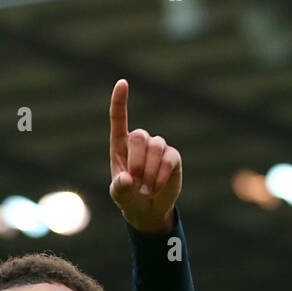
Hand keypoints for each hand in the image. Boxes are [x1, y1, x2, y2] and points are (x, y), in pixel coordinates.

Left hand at [108, 78, 181, 233]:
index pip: (119, 117)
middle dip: (137, 160)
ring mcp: (157, 147)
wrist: (147, 208)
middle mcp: (139, 141)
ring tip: (146, 189)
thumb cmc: (127, 196)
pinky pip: (169, 159)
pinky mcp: (173, 157)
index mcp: (120, 144)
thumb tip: (128, 178)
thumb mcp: (118, 195)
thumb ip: (119, 187)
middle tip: (135, 180)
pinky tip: (156, 187)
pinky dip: (161, 175)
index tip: (122, 83)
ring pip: (156, 147)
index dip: (120, 100)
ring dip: (150, 171)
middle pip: (139, 135)